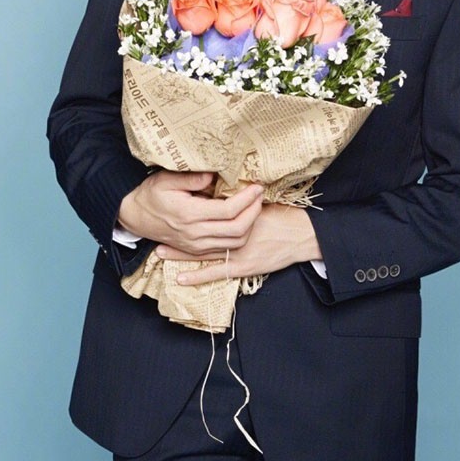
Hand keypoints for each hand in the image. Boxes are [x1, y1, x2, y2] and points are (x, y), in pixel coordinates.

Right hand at [117, 170, 263, 252]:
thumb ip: (192, 178)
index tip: (256, 185)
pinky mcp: (196, 251)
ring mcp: (196, 245)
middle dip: (254, 212)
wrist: (134, 217)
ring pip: (234, 243)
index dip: (247, 198)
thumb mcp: (166, 179)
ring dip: (250, 225)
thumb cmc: (151, 194)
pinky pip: (225, 249)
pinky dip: (239, 237)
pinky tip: (244, 221)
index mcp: (189, 214)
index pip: (228, 210)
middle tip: (260, 195)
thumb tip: (214, 176)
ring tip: (254, 206)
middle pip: (237, 229)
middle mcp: (195, 234)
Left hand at [155, 204, 321, 284]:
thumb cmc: (284, 214)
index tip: (172, 203)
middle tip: (156, 228)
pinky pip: (216, 272)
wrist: (303, 234)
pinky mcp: (242, 267)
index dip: (190, 207)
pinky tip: (181, 279)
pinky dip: (198, 276)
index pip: (209, 209)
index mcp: (235, 211)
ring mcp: (237, 251)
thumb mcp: (260, 197)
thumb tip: (219, 182)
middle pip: (200, 231)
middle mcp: (232, 231)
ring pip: (203, 251)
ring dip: (181, 253)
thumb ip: (240, 194)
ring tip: (159, 252)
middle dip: (177, 231)